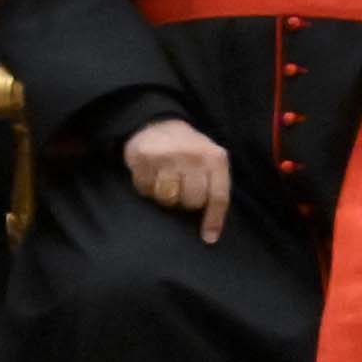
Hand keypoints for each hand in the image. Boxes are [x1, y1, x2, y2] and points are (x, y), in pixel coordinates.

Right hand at [123, 116, 237, 240]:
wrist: (157, 124)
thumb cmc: (189, 149)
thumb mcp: (210, 159)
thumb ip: (214, 185)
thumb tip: (211, 229)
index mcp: (215, 158)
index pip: (218, 196)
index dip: (214, 220)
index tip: (209, 238)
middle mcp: (193, 157)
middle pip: (191, 202)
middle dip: (186, 201)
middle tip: (182, 189)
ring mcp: (167, 157)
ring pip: (167, 199)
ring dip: (165, 196)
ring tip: (166, 180)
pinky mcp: (143, 158)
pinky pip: (145, 190)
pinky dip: (147, 188)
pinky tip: (151, 174)